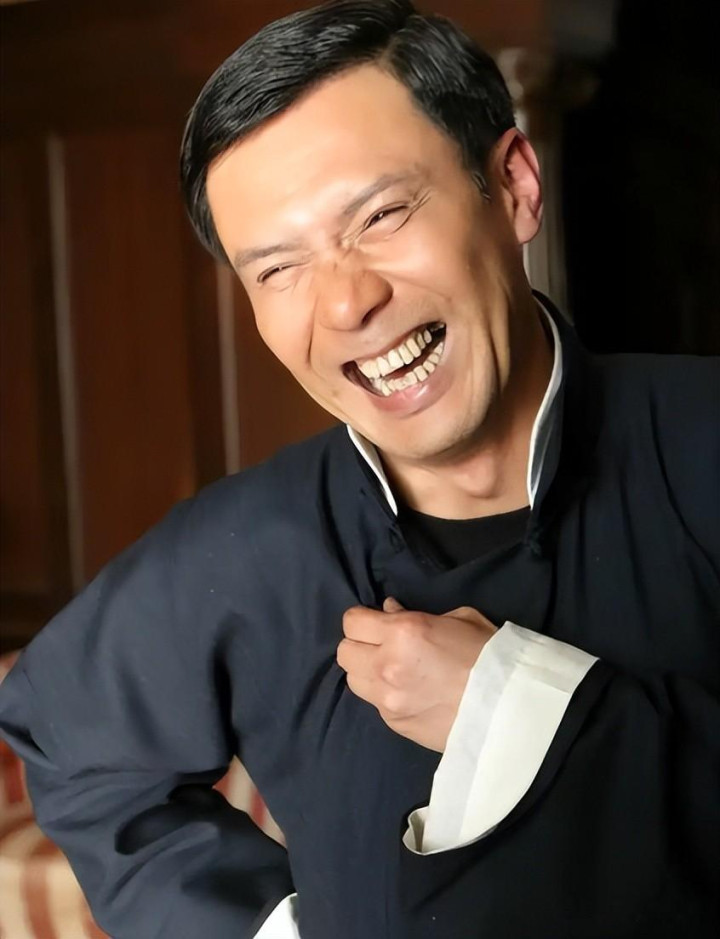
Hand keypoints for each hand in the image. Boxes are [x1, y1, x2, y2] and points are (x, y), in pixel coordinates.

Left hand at [336, 598, 496, 751]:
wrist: (511, 709)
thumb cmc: (489, 654)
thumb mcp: (458, 618)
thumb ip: (414, 613)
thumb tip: (388, 611)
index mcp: (403, 632)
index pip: (351, 621)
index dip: (362, 618)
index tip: (376, 620)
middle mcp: (386, 666)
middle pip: (344, 652)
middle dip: (360, 644)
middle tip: (382, 644)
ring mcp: (388, 700)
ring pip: (353, 681)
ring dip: (366, 671)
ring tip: (392, 670)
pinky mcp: (395, 724)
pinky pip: (375, 703)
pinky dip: (384, 695)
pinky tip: (409, 692)